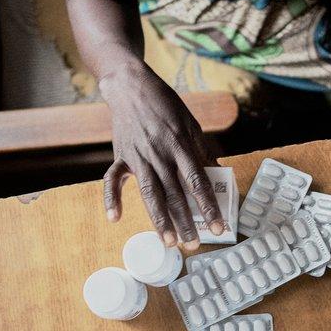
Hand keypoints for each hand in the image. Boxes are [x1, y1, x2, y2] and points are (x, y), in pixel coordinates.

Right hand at [100, 60, 224, 249]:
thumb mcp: (190, 124)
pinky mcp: (121, 155)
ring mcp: (138, 156)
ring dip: (159, 219)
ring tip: (169, 241)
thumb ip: (202, 150)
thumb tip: (218, 174)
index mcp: (180, 145)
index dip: (209, 206)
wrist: (131, 86)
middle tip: (194, 244)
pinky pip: (113, 180)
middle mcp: (159, 153)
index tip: (219, 226)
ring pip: (150, 193)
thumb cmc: (165, 105)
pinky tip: (114, 218)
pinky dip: (111, 198)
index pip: (198, 182)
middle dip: (186, 221)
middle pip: (175, 193)